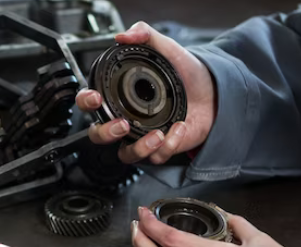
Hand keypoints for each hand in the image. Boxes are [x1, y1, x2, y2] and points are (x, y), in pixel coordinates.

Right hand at [77, 22, 216, 164]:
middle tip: (122, 124)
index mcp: (119, 96)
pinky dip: (169, 145)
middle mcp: (126, 118)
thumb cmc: (186, 73)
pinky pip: (156, 157)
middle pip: (98, 135)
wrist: (215, 91)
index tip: (96, 97)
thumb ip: (144, 35)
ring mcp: (142, 136)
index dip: (86, 101)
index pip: (90, 103)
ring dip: (138, 148)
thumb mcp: (166, 48)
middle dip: (106, 133)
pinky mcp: (161, 149)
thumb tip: (123, 35)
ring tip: (157, 135)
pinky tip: (180, 128)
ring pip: (126, 154)